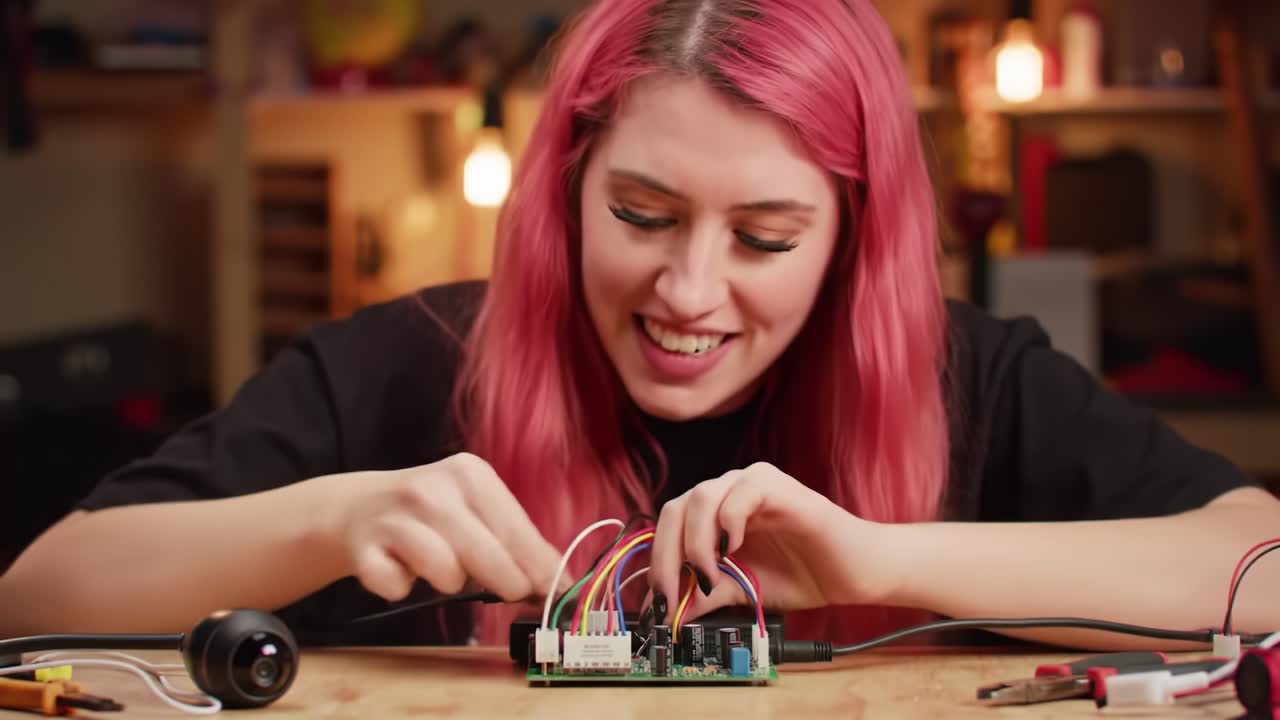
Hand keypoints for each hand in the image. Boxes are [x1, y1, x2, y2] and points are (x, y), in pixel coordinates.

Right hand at [322, 452, 562, 603]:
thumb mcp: (476, 513)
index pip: (517, 530)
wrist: (358, 507)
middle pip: (488, 555)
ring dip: (448, 583)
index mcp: (469, 474)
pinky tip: (400, 571)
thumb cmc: (432, 516)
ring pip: (446, 573)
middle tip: (512, 593)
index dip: (541, 567)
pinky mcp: (363, 548)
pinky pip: (396, 587)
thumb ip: (516, 544)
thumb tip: (560, 583)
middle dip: (508, 583)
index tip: (559, 592)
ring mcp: (395, 517)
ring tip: (440, 569)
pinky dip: (400, 589)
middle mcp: (432, 490)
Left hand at [650, 462, 884, 621]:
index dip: (659, 560)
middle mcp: (730, 490)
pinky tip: (735, 548)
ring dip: (697, 542)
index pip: (669, 523)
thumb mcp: (740, 590)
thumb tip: (667, 613)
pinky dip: (729, 521)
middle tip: (675, 592)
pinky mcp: (780, 487)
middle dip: (668, 553)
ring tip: (711, 575)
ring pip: (702, 496)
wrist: (851, 574)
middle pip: (677, 507)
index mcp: (715, 511)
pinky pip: (742, 491)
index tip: (661, 601)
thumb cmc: (801, 574)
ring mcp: (754, 484)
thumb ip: (704, 595)